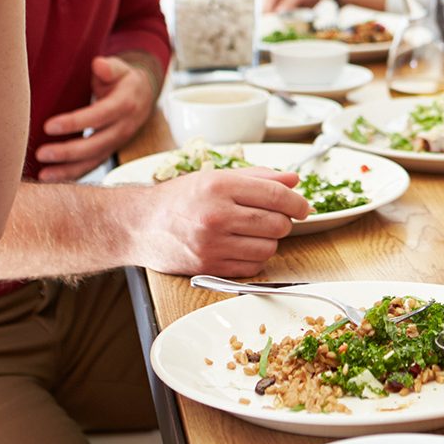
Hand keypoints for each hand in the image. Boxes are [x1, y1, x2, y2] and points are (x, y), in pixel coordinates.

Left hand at [36, 54, 157, 179]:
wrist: (142, 96)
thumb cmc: (122, 79)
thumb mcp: (120, 68)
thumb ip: (109, 67)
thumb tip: (99, 64)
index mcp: (125, 104)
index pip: (99, 116)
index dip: (75, 123)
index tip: (48, 126)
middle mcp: (124, 127)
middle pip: (96, 144)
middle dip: (68, 152)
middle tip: (41, 153)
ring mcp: (117, 142)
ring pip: (94, 160)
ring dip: (68, 170)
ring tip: (43, 175)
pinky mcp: (109, 151)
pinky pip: (91, 165)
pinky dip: (72, 174)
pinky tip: (50, 178)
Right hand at [137, 166, 312, 275]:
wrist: (140, 225)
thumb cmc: (179, 199)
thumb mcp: (216, 176)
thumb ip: (258, 177)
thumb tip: (293, 181)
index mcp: (220, 186)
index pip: (276, 196)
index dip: (297, 202)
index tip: (304, 206)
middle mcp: (216, 215)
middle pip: (277, 224)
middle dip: (283, 221)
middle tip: (274, 217)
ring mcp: (212, 244)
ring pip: (268, 248)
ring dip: (269, 241)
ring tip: (254, 232)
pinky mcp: (209, 267)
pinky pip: (253, 267)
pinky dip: (255, 258)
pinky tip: (243, 246)